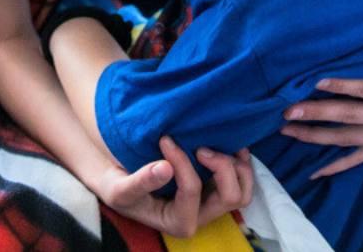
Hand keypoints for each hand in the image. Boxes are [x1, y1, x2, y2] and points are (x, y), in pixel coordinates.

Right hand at [94, 137, 254, 237]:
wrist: (122, 182)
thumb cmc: (119, 188)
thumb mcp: (120, 188)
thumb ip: (141, 182)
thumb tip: (166, 168)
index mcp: (178, 222)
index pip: (191, 190)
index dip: (182, 162)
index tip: (165, 140)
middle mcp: (200, 216)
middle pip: (230, 196)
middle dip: (221, 166)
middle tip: (201, 146)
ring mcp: (211, 203)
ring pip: (243, 191)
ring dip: (237, 166)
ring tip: (219, 144)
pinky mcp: (216, 190)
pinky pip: (243, 180)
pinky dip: (241, 161)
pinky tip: (228, 143)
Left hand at [281, 0, 362, 177]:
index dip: (343, 87)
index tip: (316, 83)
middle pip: (351, 118)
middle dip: (318, 114)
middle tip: (288, 111)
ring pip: (349, 140)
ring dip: (318, 137)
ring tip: (289, 132)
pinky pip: (361, 158)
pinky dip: (338, 166)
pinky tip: (316, 171)